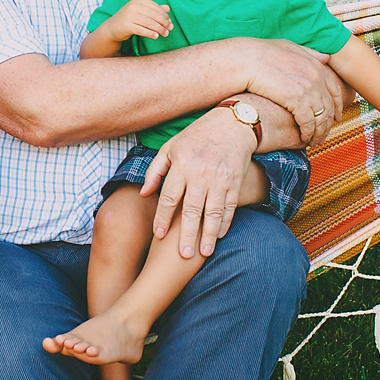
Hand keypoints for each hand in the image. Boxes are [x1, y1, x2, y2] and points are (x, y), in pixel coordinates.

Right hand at [106, 0, 171, 42]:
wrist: (112, 28)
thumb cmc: (129, 19)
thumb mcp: (141, 12)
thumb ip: (154, 10)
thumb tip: (168, 8)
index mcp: (138, 1)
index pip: (155, 6)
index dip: (164, 14)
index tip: (170, 22)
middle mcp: (133, 6)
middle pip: (153, 14)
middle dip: (164, 22)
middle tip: (170, 29)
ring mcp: (129, 16)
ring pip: (149, 22)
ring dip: (159, 29)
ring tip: (165, 34)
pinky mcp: (126, 26)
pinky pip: (141, 30)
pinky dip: (150, 33)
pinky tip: (156, 36)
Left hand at [138, 107, 256, 260]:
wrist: (231, 124)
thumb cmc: (196, 136)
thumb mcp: (171, 147)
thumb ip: (155, 171)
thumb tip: (145, 194)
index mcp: (182, 165)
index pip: (170, 197)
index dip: (163, 217)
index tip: (159, 235)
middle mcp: (201, 173)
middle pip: (191, 209)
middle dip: (187, 234)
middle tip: (183, 255)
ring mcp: (220, 178)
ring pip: (213, 211)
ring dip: (208, 234)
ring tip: (204, 253)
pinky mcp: (235, 181)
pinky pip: (230, 206)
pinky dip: (225, 222)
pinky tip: (219, 236)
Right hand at [242, 39, 347, 145]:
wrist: (247, 59)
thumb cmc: (262, 53)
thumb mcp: (290, 47)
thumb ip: (310, 53)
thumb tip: (326, 58)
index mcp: (316, 66)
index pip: (335, 90)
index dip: (338, 106)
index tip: (336, 117)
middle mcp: (317, 77)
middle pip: (329, 107)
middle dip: (328, 124)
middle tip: (324, 135)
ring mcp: (308, 89)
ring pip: (321, 118)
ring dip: (319, 133)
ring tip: (314, 142)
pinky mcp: (296, 100)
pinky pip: (308, 123)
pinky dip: (308, 133)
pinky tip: (304, 139)